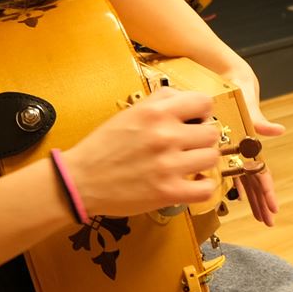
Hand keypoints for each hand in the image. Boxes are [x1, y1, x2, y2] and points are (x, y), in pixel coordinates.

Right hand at [59, 88, 224, 217]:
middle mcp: (166, 136)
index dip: (203, 112)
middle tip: (188, 146)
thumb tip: (186, 99)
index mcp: (156, 113)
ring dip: (202, 162)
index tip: (195, 121)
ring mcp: (169, 166)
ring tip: (188, 164)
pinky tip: (191, 183)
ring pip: (212, 158)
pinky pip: (207, 188)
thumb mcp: (129, 112)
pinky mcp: (169, 192)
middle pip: (211, 133)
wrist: (80, 180)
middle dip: (201, 139)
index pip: (204, 102)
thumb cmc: (104, 146)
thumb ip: (159, 101)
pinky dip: (203, 187)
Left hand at [231, 67, 284, 226]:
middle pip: (253, 180)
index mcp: (249, 140)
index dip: (266, 190)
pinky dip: (226, 182)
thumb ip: (257, 118)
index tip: (272, 207)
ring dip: (249, 197)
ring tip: (256, 215)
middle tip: (267, 220)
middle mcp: (240, 146)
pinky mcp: (214, 143)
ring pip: (240, 178)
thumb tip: (276, 131)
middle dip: (261, 201)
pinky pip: (222, 168)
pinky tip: (229, 196)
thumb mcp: (247, 100)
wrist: (218, 70)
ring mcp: (229, 146)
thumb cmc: (236, 83)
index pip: (260, 171)